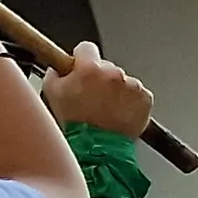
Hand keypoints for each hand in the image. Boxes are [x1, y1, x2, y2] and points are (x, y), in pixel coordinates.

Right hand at [40, 44, 154, 136]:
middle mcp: (114, 73)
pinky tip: (119, 113)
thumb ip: (55, 74)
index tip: (80, 67)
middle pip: (106, 66)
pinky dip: (130, 101)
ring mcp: (132, 85)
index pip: (86, 48)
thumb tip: (58, 68)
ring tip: (106, 109)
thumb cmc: (75, 124)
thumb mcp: (52, 94)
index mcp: (90, 68)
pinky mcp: (145, 98)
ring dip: (116, 90)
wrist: (98, 148)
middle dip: (99, 78)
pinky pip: (137, 94)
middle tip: (92, 96)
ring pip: (122, 81)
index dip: (81, 59)